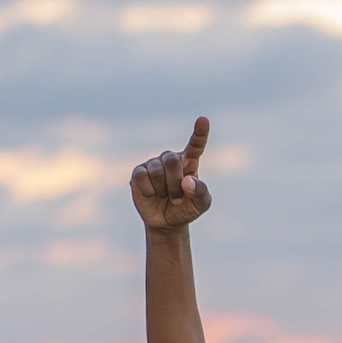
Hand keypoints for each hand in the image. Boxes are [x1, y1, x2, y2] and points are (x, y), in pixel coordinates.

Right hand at [132, 116, 212, 231]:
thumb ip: (201, 193)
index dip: (199, 133)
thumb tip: (187, 181)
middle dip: (175, 184)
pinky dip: (149, 191)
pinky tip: (151, 194)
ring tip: (165, 196)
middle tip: (177, 197)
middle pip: (172, 161)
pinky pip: (142, 177)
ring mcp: (153, 163)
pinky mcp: (138, 172)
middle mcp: (170, 158)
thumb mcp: (201, 204)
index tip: (203, 120)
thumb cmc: (186, 208)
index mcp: (189, 162)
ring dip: (163, 190)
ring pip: (157, 171)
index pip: (195, 145)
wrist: (166, 222)